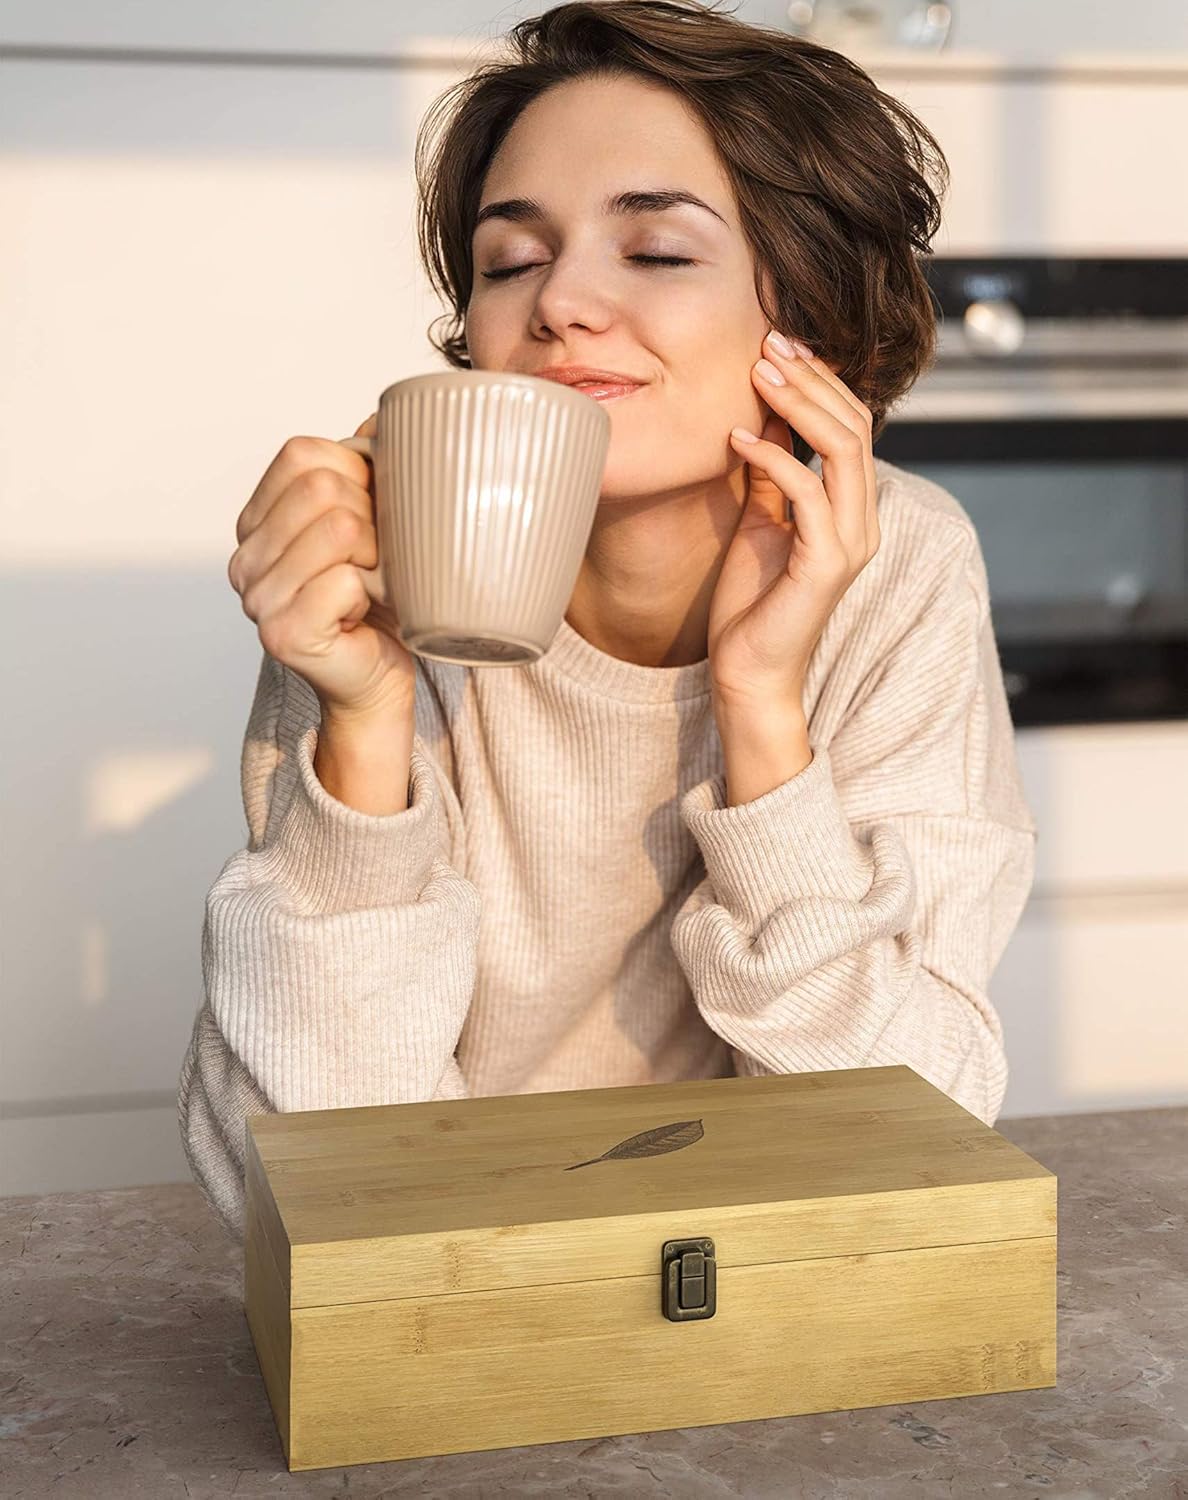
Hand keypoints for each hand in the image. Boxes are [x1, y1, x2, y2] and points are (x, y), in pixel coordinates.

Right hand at [228, 410, 416, 718]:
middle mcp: (244, 557)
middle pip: (322, 487)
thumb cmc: (379, 600)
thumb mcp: (375, 521)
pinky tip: (362, 615)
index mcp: (256, 520)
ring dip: (377, 557)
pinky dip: (372, 595)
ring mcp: (256, 598)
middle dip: (372, 518)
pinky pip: (346, 582)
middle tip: (377, 560)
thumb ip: (369, 468)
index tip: (371, 517)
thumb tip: (385, 415)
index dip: (356, 475)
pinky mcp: (282, 634)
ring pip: (338, 528)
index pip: (302, 454)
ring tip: (372, 585)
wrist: (379, 676)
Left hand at [708, 330, 880, 711]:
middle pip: (856, 424)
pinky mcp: (825, 564)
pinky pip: (808, 493)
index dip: (820, 380)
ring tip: (758, 375)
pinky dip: (774, 458)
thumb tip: (768, 414)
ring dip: (800, 404)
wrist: (749, 671)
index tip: (778, 345)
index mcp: (852, 507)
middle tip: (768, 345)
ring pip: (845, 448)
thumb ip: (772, 471)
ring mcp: (850, 542)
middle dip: (812, 378)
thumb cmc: (751, 603)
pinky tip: (736, 438)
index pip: (853, 423)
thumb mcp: (761, 520)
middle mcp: (863, 520)